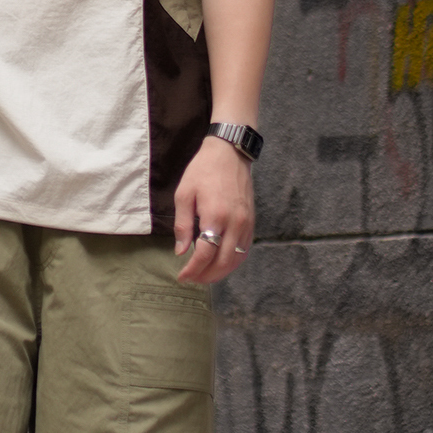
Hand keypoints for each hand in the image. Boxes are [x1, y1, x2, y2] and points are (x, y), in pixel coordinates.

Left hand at [174, 136, 254, 282]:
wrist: (229, 153)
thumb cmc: (203, 170)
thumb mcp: (184, 194)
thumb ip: (183, 225)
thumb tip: (181, 252)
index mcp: (215, 216)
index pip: (205, 254)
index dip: (193, 270)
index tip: (182, 277)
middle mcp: (235, 223)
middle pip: (223, 262)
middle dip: (206, 276)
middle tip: (192, 279)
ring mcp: (246, 223)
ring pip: (236, 259)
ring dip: (220, 273)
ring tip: (204, 275)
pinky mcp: (252, 222)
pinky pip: (244, 249)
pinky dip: (233, 262)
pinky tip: (220, 264)